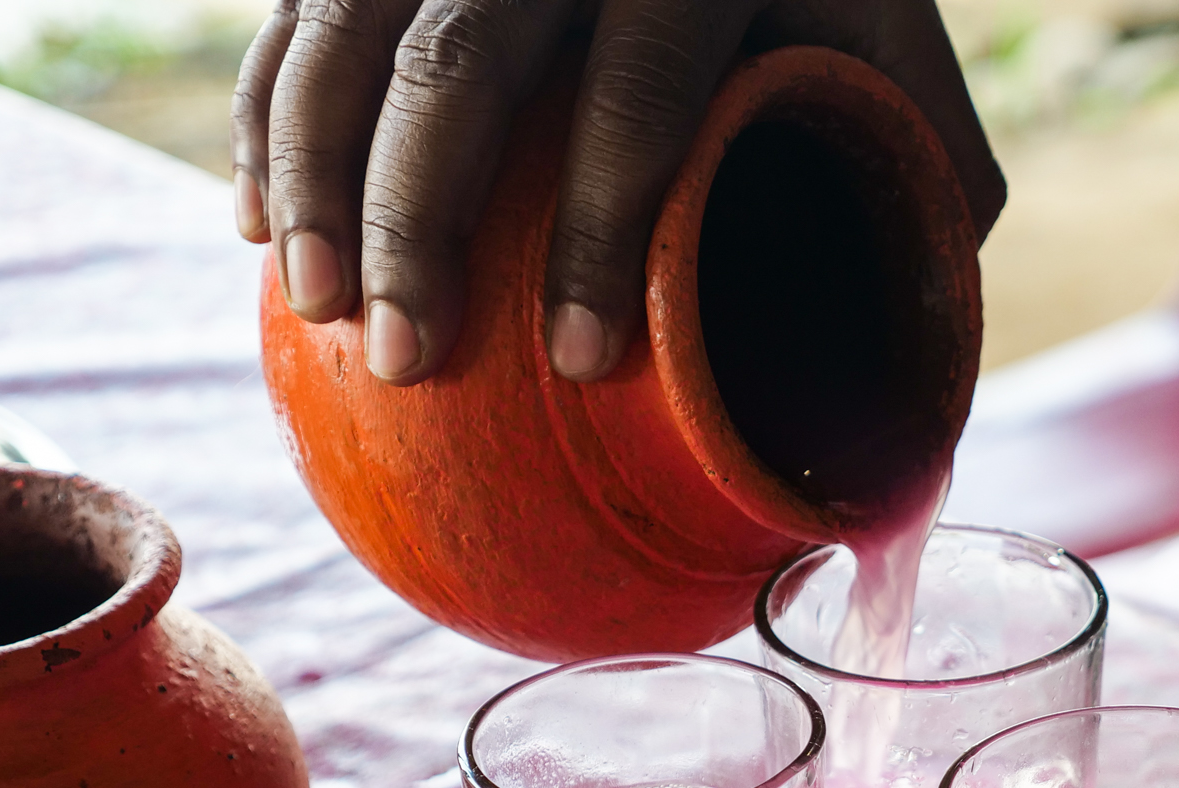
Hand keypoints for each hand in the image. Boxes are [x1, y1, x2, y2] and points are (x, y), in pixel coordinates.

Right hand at [232, 0, 1003, 386]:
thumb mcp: (900, 65)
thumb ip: (922, 180)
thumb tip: (910, 347)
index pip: (637, 94)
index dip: (599, 234)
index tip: (571, 361)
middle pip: (461, 62)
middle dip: (414, 220)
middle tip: (405, 359)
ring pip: (348, 28)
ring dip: (310, 171)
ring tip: (315, 306)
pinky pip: (296, 13)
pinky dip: (265, 116)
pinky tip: (256, 219)